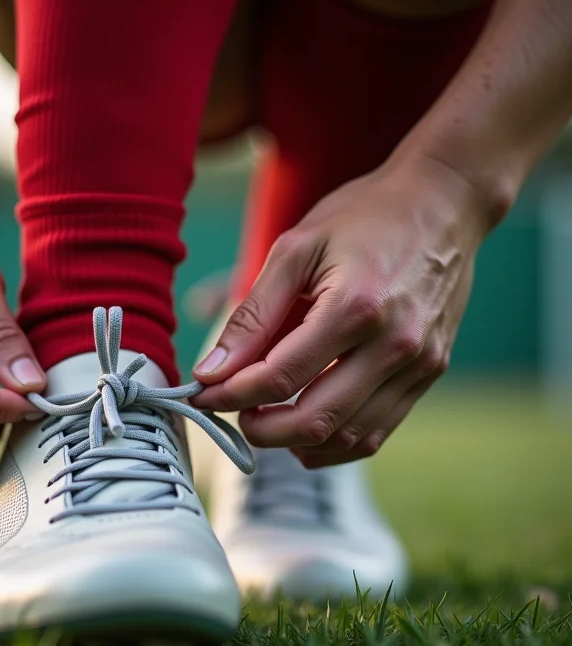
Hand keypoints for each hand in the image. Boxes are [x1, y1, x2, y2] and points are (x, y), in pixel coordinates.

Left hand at [192, 158, 486, 467]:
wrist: (443, 202)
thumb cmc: (362, 217)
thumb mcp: (295, 250)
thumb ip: (252, 316)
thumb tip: (211, 372)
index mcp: (355, 307)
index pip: (280, 376)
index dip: (231, 394)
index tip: (202, 395)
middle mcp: (394, 344)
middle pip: (315, 420)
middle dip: (260, 431)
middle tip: (232, 414)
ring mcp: (419, 363)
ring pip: (349, 438)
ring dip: (297, 443)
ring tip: (266, 422)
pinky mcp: (430, 371)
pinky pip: (379, 430)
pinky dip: (336, 441)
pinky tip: (308, 428)